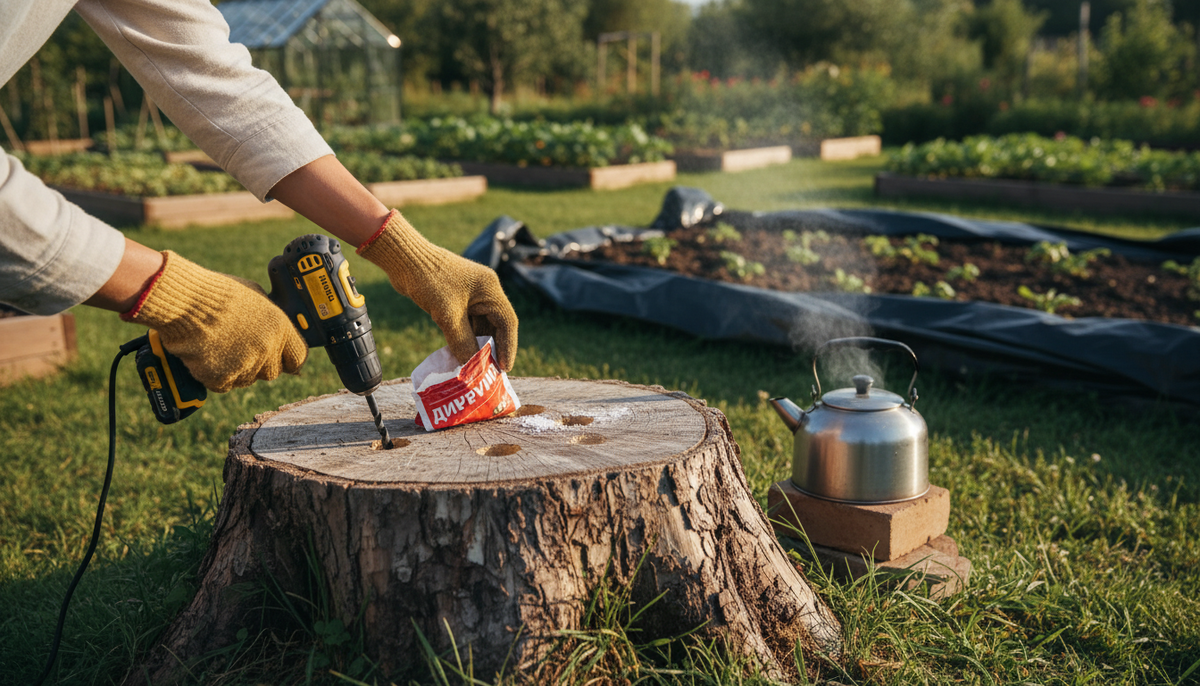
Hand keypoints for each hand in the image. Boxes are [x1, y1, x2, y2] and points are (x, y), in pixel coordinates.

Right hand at [122, 251, 307, 391]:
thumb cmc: (216, 293)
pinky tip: (206, 356)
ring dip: (236, 369)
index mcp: (280, 327)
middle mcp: (267, 348)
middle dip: (259, 364)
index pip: (298, 356)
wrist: (184, 302)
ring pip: (247, 379)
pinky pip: (223, 384)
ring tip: (219, 347)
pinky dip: (214, 375)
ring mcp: (245, 365)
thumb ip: (270, 317)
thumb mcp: (254, 295)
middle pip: (272, 372)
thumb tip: (276, 327)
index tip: (282, 360)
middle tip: (240, 350)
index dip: (289, 359)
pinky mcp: (222, 378)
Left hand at [358, 210, 517, 369]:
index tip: (505, 368)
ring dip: (478, 344)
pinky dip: (465, 337)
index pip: (508, 322)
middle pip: (496, 324)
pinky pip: (467, 321)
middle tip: (490, 372)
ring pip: (481, 324)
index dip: (508, 347)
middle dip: (493, 348)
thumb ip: (462, 341)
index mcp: (490, 289)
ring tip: (475, 367)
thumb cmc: (429, 282)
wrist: (404, 258)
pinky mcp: (457, 297)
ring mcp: (471, 293)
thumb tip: (471, 366)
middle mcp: (485, 290)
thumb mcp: (447, 315)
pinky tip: (461, 352)